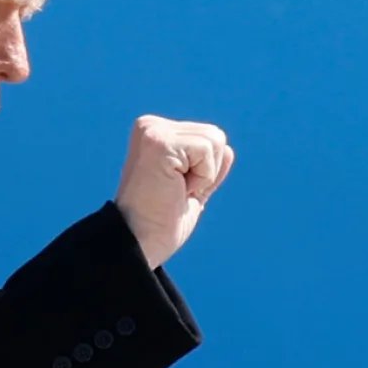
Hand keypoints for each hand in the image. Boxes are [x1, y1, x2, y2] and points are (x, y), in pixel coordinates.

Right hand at [114, 115, 234, 269]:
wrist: (140, 241)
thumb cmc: (161, 221)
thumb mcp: (190, 188)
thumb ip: (205, 167)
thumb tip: (227, 150)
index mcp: (154, 134)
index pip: (208, 139)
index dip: (205, 172)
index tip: (176, 190)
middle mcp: (150, 126)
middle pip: (215, 136)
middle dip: (207, 171)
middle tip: (176, 191)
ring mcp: (153, 131)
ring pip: (215, 140)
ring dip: (203, 175)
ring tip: (174, 189)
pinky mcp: (158, 142)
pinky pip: (207, 150)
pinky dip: (201, 177)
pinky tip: (175, 188)